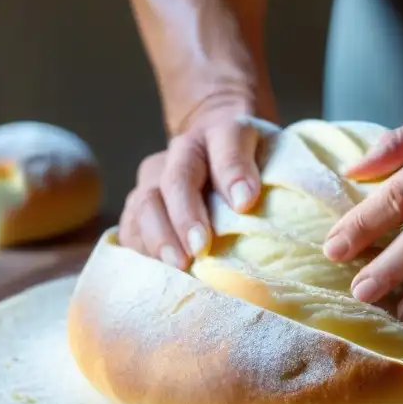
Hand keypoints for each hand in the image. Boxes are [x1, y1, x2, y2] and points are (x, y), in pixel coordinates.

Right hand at [118, 99, 263, 268]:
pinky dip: (142, 249)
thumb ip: (269, 181)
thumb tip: (247, 207)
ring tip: (177, 266)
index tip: (244, 204)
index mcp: (223, 132)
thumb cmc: (252, 168)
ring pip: (145, 203)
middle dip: (186, 217)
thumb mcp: (271, 164)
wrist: (216, 150)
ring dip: (160, 238)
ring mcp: (156, 175)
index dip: (233, 172)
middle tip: (199, 249)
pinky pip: (131, 226)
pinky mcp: (139, 202)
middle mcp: (184, 150)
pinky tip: (158, 270)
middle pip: (177, 179)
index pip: (227, 144)